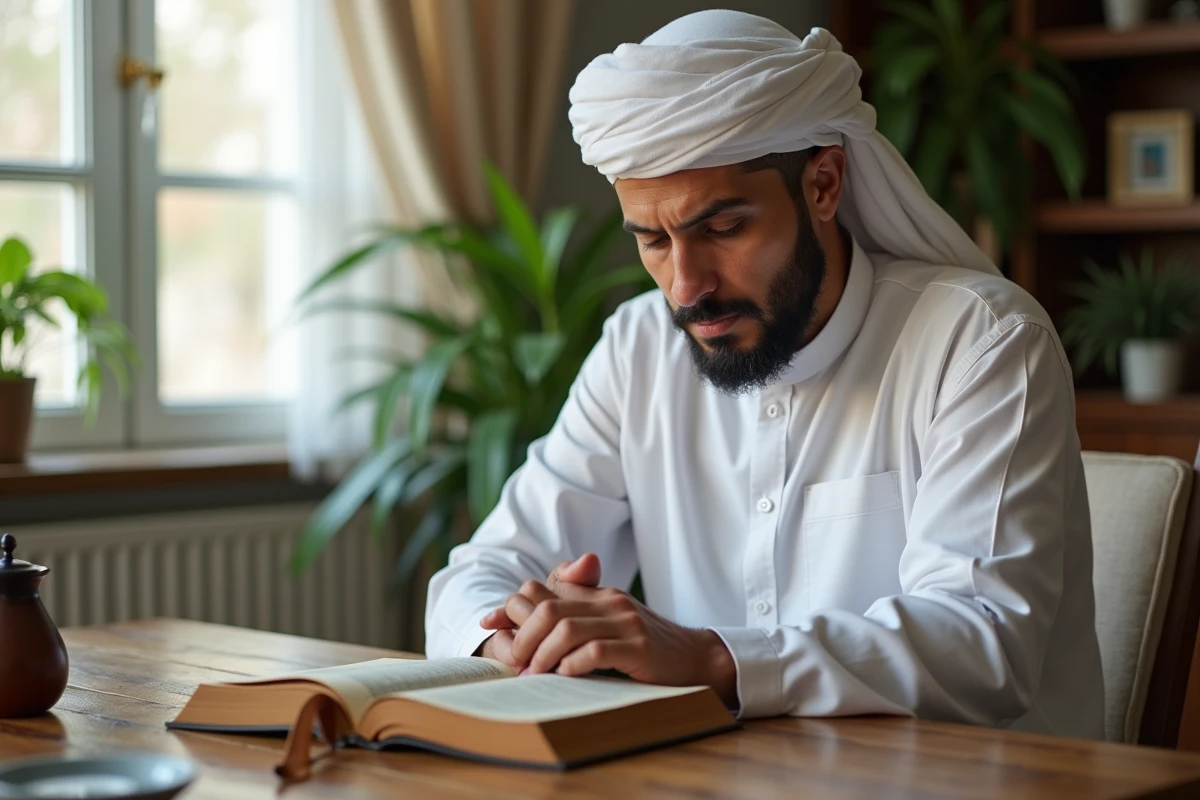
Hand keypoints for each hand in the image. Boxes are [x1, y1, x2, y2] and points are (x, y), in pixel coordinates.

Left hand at [478, 554, 736, 704]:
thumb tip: (513, 612)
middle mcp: (609, 601)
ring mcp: (626, 623)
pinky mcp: (640, 647)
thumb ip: (570, 612)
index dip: (511, 607)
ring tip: (535, 673)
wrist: (697, 657)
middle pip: (548, 607)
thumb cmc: (644, 647)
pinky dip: (573, 665)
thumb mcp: (607, 623)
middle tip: (516, 662)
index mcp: (597, 593)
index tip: (490, 625)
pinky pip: (596, 651)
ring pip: (566, 628)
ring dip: (542, 654)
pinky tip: (565, 676)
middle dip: (522, 636)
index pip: (542, 589)